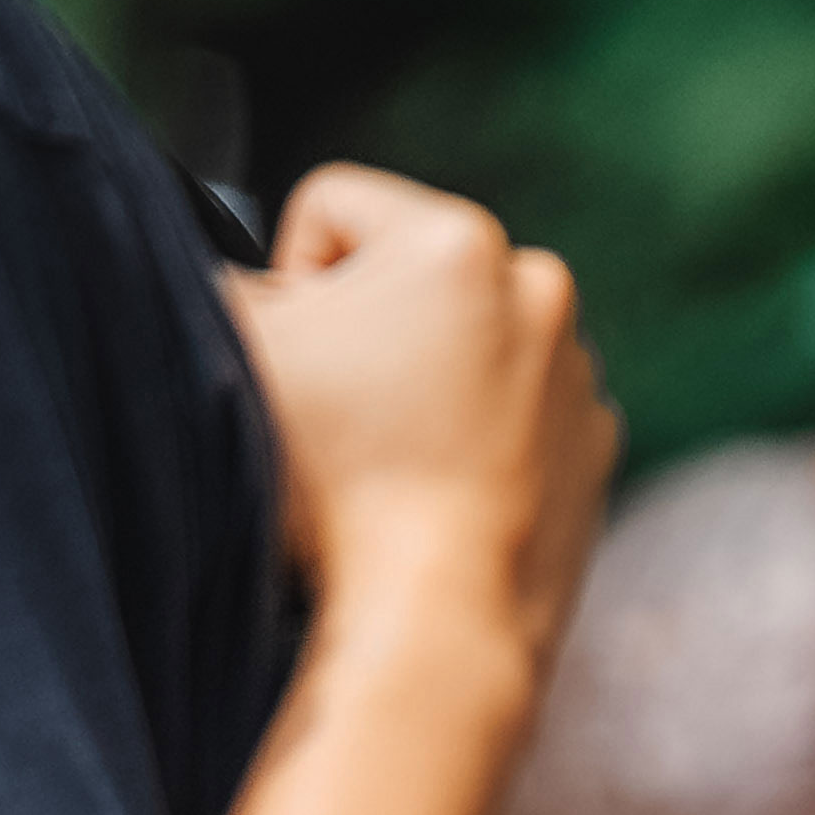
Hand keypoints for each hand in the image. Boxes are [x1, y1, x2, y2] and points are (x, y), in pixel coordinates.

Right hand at [226, 162, 614, 659]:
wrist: (434, 608)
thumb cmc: (332, 477)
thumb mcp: (231, 349)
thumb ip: (219, 280)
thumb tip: (241, 278)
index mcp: (460, 240)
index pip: (332, 206)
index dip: (291, 277)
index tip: (304, 350)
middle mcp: (542, 287)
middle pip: (406, 276)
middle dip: (364, 327)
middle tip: (340, 411)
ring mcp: (580, 368)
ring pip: (463, 344)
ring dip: (422, 382)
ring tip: (390, 456)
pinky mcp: (596, 440)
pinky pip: (513, 411)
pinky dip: (475, 436)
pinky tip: (437, 486)